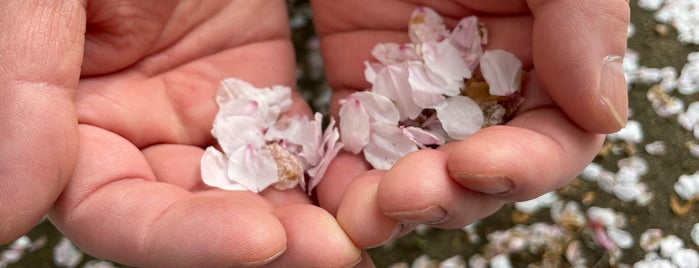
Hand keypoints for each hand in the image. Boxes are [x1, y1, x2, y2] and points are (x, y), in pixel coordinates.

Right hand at [3, 0, 361, 265]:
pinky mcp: (257, 90)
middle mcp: (137, 135)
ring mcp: (203, 115)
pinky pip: (296, 142)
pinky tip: (368, 183)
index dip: (181, 239)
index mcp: (70, 125)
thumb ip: (18, 86)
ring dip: (309, 215)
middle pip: (201, 217)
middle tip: (334, 253)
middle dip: (268, 240)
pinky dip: (331, 167)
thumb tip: (6, 206)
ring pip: (256, 189)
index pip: (118, 213)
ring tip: (365, 230)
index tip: (257, 240)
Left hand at [311, 0, 628, 247]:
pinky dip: (348, 181)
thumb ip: (582, 15)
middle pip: (481, 172)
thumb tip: (606, 111)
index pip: (554, 135)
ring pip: (418, 173)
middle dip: (450, 194)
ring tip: (366, 209)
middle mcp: (487, 84)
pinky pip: (357, 150)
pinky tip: (334, 196)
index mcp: (546, 53)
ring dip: (395, 201)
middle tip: (407, 195)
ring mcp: (420, 93)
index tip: (480, 165)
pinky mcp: (361, 90)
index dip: (526, 165)